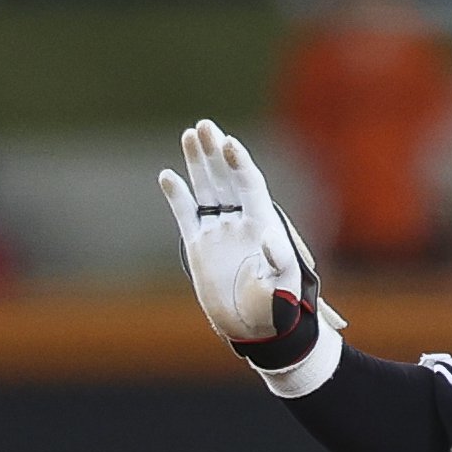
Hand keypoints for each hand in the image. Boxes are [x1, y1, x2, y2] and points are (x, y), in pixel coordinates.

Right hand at [160, 119, 334, 366]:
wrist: (257, 326)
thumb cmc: (279, 309)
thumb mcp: (284, 288)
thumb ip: (279, 266)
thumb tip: (269, 244)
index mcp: (264, 226)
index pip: (251, 185)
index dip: (240, 163)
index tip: (229, 143)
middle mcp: (241, 222)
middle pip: (228, 178)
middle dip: (216, 151)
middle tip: (204, 125)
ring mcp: (220, 231)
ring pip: (207, 189)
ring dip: (199, 161)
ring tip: (190, 133)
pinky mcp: (200, 245)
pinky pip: (187, 214)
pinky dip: (177, 195)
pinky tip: (167, 175)